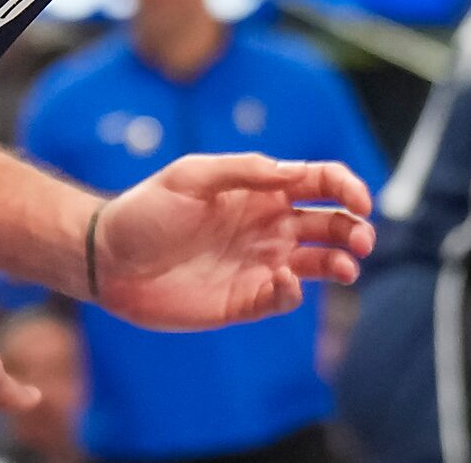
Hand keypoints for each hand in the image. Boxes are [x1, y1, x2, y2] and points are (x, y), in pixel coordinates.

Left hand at [92, 154, 376, 329]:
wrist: (106, 259)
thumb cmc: (145, 210)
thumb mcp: (191, 177)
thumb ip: (244, 170)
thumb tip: (293, 173)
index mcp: (262, 189)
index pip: (320, 182)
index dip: (347, 188)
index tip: (360, 201)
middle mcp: (269, 225)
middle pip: (330, 223)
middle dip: (355, 229)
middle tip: (363, 240)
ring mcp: (259, 263)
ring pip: (318, 262)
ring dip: (341, 262)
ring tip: (347, 268)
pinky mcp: (244, 299)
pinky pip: (283, 297)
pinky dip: (294, 291)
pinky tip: (287, 282)